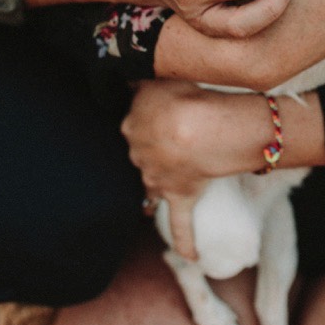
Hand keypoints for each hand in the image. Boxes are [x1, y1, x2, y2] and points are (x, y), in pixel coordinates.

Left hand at [122, 81, 275, 259]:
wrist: (198, 129)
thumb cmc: (182, 95)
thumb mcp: (158, 76)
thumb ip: (142, 76)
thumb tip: (126, 67)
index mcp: (132, 126)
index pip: (134, 121)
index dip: (146, 117)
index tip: (160, 113)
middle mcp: (139, 154)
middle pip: (140, 153)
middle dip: (151, 150)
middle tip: (171, 141)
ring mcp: (158, 179)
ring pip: (150, 188)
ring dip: (152, 191)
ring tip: (155, 195)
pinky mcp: (180, 197)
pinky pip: (181, 224)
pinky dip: (185, 241)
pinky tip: (191, 257)